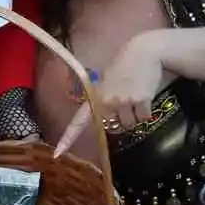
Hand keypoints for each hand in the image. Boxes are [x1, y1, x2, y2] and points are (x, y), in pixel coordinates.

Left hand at [57, 37, 164, 155]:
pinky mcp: (141, 101)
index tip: (59, 152)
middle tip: (126, 102)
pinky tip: (145, 95)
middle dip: (120, 119)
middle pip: (113, 127)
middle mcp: (107, 101)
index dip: (68, 137)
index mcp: (95, 96)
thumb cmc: (124, 64)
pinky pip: (143, 118)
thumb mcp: (106, 79)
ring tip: (136, 96)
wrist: (145, 51)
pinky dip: (146, 111)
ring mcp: (124, 101)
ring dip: (134, 116)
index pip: (79, 120)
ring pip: (130, 124)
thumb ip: (102, 98)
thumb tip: (104, 118)